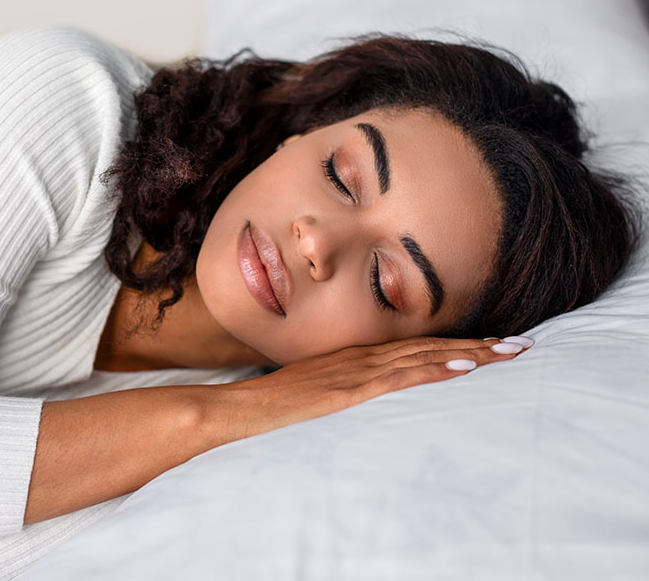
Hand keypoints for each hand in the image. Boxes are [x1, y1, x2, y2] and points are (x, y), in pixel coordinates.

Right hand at [211, 336, 530, 442]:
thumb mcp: (309, 394)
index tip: (489, 345)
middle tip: (520, 344)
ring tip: (509, 352)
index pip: (412, 347)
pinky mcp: (348, 391)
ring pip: (423, 356)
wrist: (234, 411)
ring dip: (469, 353)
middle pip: (428, 346)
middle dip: (477, 345)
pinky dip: (434, 369)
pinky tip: (464, 367)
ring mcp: (354, 372)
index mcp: (351, 358)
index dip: (454, 344)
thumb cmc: (266, 407)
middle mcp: (359, 357)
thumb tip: (355, 398)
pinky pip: (400, 378)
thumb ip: (336, 390)